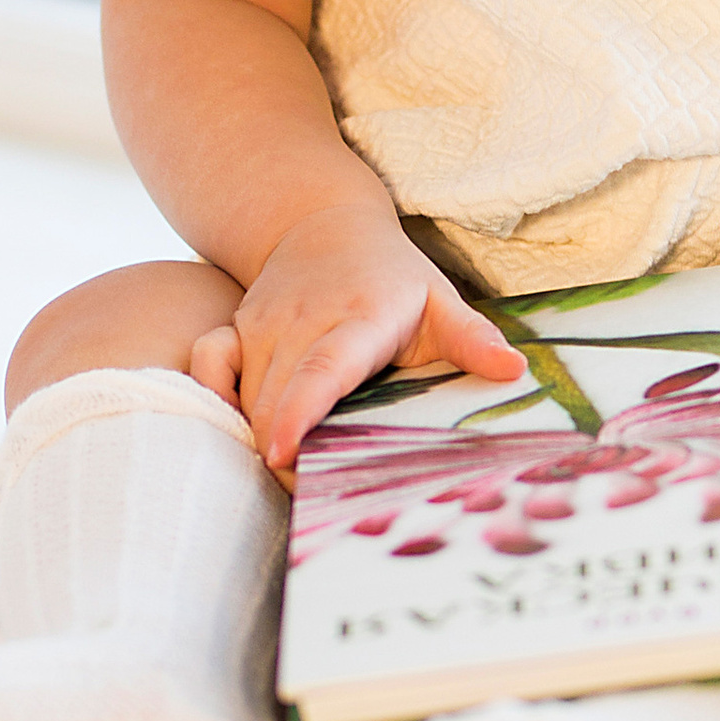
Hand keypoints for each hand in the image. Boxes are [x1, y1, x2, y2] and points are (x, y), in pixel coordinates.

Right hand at [189, 201, 523, 474]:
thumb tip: (514, 371)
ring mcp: (263, 324)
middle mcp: (303, 321)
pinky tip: (242, 428)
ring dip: (261, 440)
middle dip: (286, 455)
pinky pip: (206, 364)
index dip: (300, 411)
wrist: (323, 221)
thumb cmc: (393, 276)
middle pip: (277, 398)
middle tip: (313, 499)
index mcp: (360, 317)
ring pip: (246, 395)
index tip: (285, 453)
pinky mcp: (235, 327)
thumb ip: (473, 339)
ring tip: (293, 478)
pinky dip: (215, 399)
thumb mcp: (440, 300)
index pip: (324, 367)